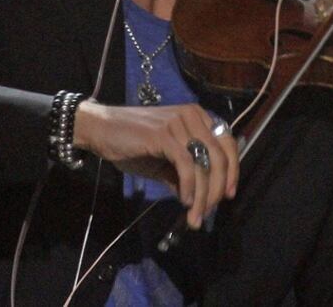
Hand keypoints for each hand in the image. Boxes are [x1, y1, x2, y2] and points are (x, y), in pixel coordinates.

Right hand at [73, 102, 238, 228]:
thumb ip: (182, 175)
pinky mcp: (164, 134)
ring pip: (204, 163)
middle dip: (218, 188)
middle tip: (209, 212)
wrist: (99, 129)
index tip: (229, 194)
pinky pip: (186, 164)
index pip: (227, 143)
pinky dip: (189, 186)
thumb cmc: (131, 143)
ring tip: (195, 216)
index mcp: (197, 117)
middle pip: (220, 156)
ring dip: (203, 195)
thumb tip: (199, 200)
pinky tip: (185, 201)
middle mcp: (192, 115)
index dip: (233, 170)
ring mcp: (178, 123)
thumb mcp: (163, 161)